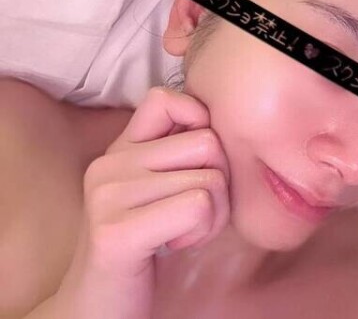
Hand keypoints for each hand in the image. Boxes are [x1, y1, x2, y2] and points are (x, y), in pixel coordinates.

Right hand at [54, 87, 230, 318]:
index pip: (166, 99)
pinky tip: (176, 244)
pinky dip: (203, 230)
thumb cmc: (143, 246)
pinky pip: (199, 206)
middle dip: (220, 182)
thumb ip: (176, 155)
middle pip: (207, 143)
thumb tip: (217, 123)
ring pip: (210, 178)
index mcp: (120, 150)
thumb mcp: (157, 191)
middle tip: (197, 213)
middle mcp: (109, 165)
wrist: (97, 307)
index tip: (199, 163)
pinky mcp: (117, 231)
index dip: (199, 121)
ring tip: (185, 231)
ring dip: (215, 214)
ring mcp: (109, 195)